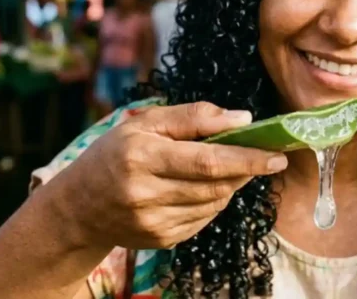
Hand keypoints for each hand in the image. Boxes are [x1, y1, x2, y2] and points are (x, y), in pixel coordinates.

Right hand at [46, 102, 287, 249]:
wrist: (78, 207)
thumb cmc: (115, 154)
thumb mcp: (146, 122)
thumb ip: (194, 116)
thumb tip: (243, 118)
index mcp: (142, 156)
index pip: (208, 160)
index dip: (247, 158)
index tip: (277, 154)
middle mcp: (146, 193)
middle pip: (216, 184)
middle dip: (247, 170)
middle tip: (266, 156)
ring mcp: (154, 222)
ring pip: (215, 202)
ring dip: (231, 183)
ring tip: (225, 167)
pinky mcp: (162, 239)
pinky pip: (205, 217)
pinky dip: (213, 200)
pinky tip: (200, 187)